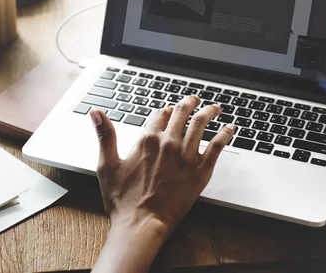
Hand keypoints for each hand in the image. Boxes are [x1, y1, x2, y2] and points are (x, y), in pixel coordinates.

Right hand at [90, 95, 233, 272]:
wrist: (141, 224)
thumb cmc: (122, 200)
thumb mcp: (107, 164)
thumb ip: (105, 135)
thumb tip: (96, 113)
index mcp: (147, 140)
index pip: (160, 114)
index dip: (165, 110)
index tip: (169, 109)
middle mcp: (168, 144)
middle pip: (182, 114)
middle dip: (189, 103)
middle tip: (195, 99)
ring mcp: (186, 157)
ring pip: (201, 125)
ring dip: (209, 113)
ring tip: (214, 108)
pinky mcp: (200, 172)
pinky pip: (217, 147)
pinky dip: (224, 135)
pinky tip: (229, 129)